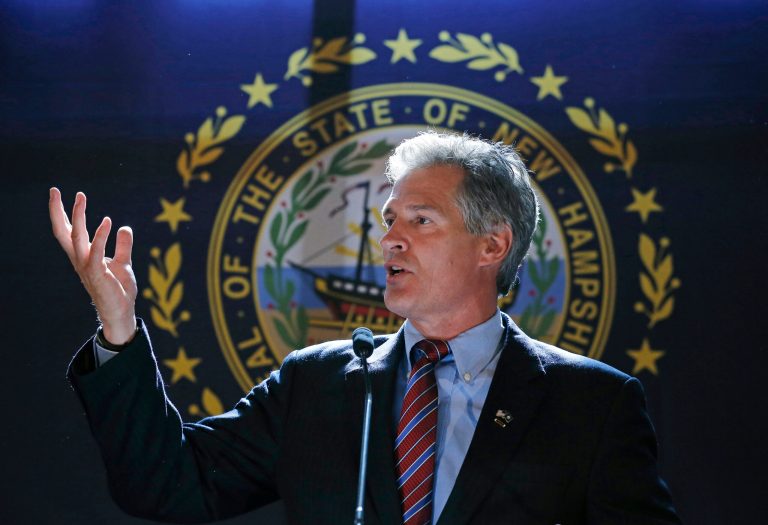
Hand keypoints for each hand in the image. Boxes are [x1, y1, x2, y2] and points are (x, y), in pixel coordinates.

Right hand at [49, 188, 137, 344]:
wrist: (121, 312)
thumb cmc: (119, 289)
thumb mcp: (124, 263)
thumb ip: (123, 246)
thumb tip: (125, 227)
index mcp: (83, 256)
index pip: (69, 231)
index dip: (62, 214)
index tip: (58, 195)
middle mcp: (80, 260)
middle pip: (63, 231)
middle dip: (58, 211)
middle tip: (55, 190)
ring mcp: (86, 266)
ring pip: (76, 237)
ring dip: (78, 216)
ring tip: (80, 197)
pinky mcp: (97, 273)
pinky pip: (95, 251)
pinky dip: (100, 235)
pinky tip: (107, 221)